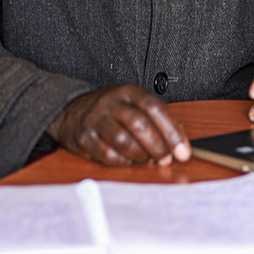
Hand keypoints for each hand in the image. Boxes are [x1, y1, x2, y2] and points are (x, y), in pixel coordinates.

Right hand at [46, 84, 190, 166]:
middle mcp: (111, 103)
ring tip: (146, 159)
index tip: (182, 151)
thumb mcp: (133, 104)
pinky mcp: (84, 138)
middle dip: (157, 146)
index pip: (154, 108)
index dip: (172, 131)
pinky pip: (107, 154)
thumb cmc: (111, 111)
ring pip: (123, 140)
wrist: (71, 111)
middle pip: (139, 124)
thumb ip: (156, 119)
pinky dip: (122, 161)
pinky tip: (128, 160)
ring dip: (140, 155)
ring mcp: (96, 120)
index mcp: (129, 92)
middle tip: (165, 159)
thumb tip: (180, 143)